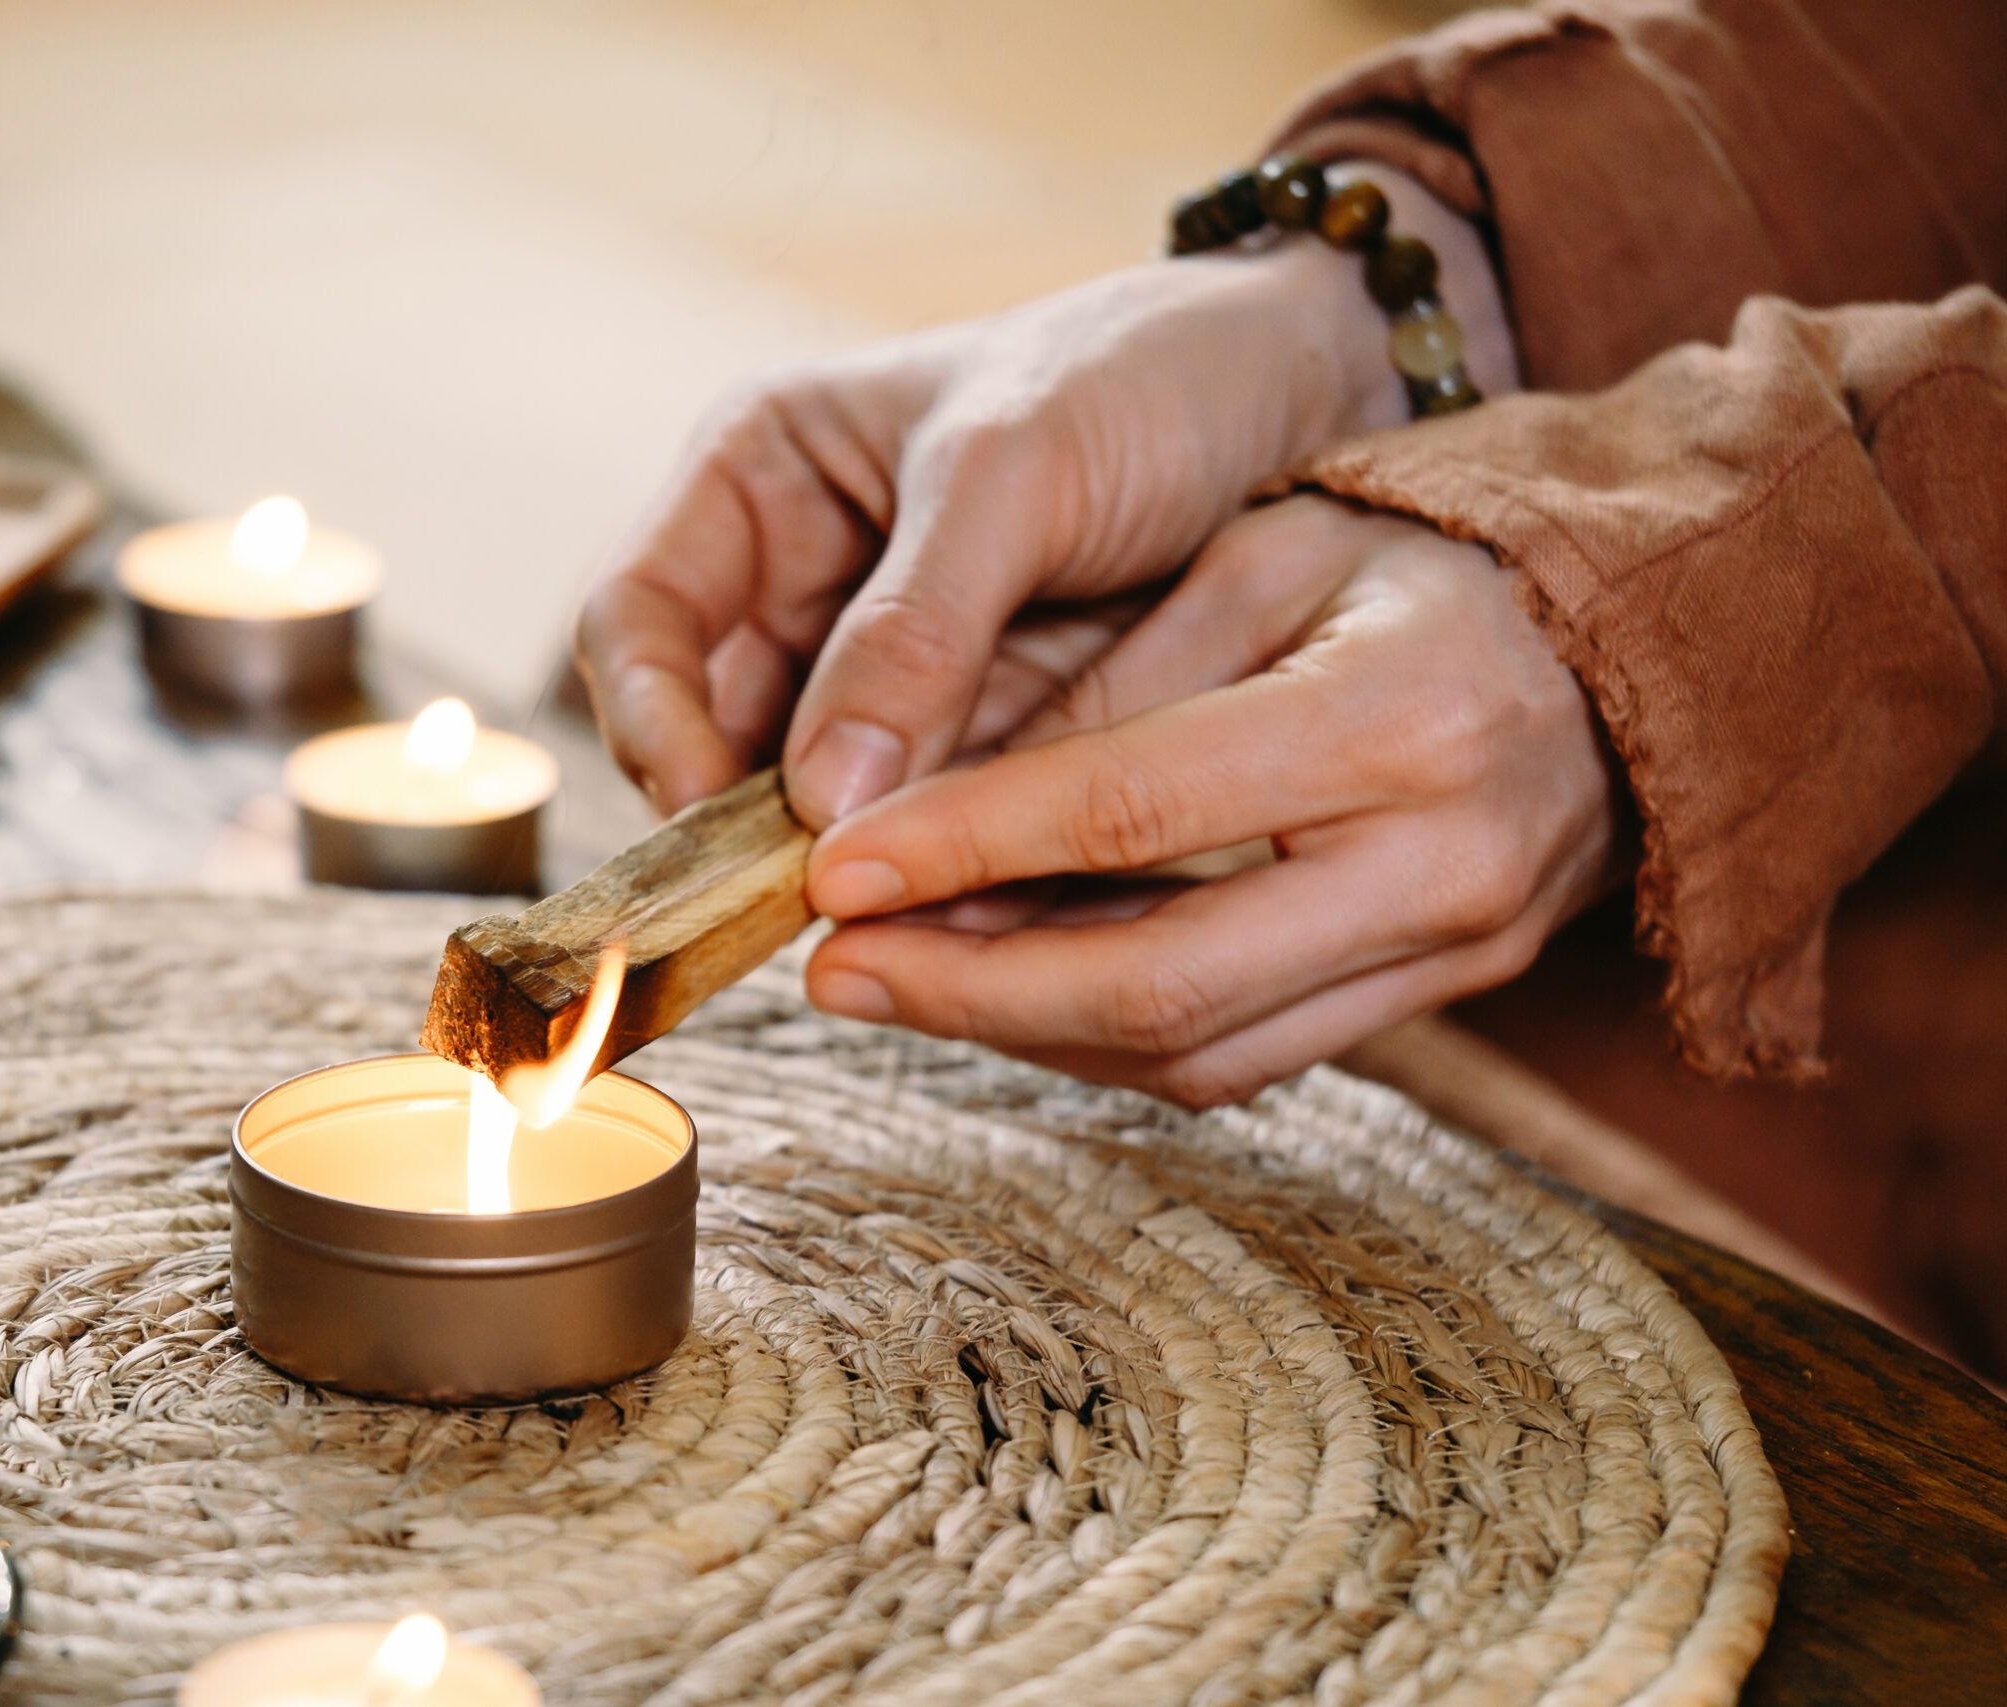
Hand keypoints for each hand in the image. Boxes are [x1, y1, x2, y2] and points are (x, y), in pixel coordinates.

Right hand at [576, 168, 1516, 826]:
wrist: (1315, 384)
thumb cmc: (1147, 373)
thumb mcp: (1017, 468)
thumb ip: (914, 625)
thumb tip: (816, 800)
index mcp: (763, 475)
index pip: (637, 620)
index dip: (650, 721)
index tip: (715, 810)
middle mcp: (804, 580)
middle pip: (712, 734)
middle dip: (752, 824)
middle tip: (815, 897)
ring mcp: (890, 669)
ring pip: (818, 799)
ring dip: (850, 859)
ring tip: (910, 910)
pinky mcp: (978, 734)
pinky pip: (922, 820)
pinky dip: (940, 865)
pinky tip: (982, 900)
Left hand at [800, 497, 1621, 1106]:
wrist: (1625, 639)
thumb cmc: (1421, 562)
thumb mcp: (1262, 556)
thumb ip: (1107, 681)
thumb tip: (924, 802)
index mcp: (1401, 713)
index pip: (1135, 810)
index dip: (968, 848)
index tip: (837, 866)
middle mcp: (1443, 859)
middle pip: (1160, 980)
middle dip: (970, 986)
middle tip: (834, 966)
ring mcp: (1456, 950)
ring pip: (1195, 1047)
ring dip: (1024, 1028)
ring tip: (896, 980)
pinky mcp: (1441, 997)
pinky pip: (1246, 1057)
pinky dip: (1108, 1036)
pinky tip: (1008, 990)